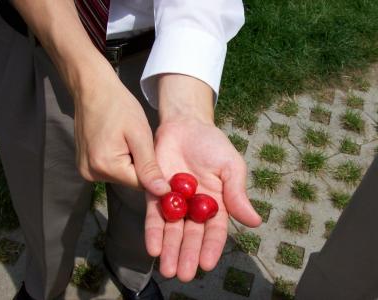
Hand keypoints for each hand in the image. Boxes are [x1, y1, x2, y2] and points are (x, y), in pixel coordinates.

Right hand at [74, 69, 168, 195]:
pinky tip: (118, 142)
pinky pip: (111, 170)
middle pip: (130, 181)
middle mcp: (92, 173)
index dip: (154, 172)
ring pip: (121, 176)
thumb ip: (149, 166)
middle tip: (139, 142)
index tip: (156, 154)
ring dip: (130, 163)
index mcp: (106, 166)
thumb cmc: (119, 106)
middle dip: (140, 166)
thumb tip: (162, 193)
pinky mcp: (84, 166)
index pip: (141, 185)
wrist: (92, 89)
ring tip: (127, 140)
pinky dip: (119, 160)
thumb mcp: (140, 134)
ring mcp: (85, 170)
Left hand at [145, 118, 261, 280]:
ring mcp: (174, 202)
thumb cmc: (213, 146)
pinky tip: (153, 248)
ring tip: (168, 270)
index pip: (214, 230)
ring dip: (170, 250)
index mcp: (216, 204)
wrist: (186, 125)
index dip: (211, 247)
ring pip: (172, 231)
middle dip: (187, 255)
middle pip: (191, 236)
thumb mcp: (231, 167)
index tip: (207, 264)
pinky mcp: (155, 194)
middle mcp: (194, 208)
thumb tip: (255, 222)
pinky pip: (154, 216)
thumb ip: (238, 194)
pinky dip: (154, 232)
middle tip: (183, 274)